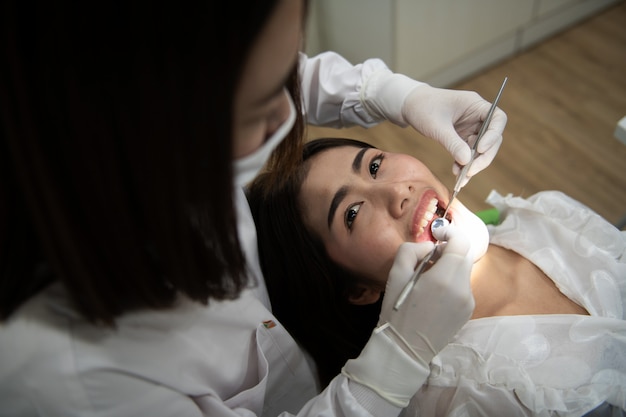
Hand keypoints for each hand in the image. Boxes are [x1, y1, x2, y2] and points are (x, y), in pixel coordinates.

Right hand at [378, 225, 473, 364]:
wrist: (405, 348)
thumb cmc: (397, 311)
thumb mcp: (395, 275)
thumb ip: (411, 250)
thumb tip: (428, 247)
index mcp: (445, 277)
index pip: (461, 242)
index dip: (450, 232)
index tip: (436, 234)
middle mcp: (463, 288)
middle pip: (464, 255)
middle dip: (448, 251)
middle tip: (428, 259)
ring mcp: (468, 301)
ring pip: (463, 271)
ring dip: (449, 267)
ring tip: (427, 280)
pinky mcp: (468, 311)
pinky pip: (463, 287)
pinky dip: (451, 283)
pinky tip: (434, 296)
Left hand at [402, 84, 506, 181]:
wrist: (409, 106)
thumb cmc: (423, 107)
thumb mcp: (437, 126)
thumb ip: (452, 143)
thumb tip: (467, 161)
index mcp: (475, 105)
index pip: (498, 119)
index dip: (493, 135)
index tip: (480, 149)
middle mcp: (477, 116)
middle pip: (492, 139)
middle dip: (483, 157)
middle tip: (471, 171)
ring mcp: (471, 128)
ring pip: (481, 150)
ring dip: (473, 165)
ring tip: (462, 178)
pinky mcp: (462, 139)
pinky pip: (468, 154)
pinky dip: (464, 164)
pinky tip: (456, 173)